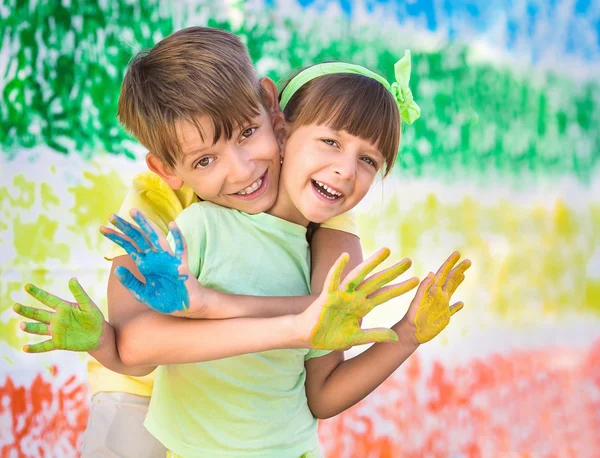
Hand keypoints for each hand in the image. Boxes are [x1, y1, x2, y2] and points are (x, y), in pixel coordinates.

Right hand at [13, 279, 103, 351]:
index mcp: (63, 307)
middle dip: (27, 310)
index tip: (27, 286)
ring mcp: (56, 331)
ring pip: (39, 329)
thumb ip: (79, 293)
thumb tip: (72, 279)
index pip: (48, 299)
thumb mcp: (88, 305)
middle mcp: (56, 318)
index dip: (38, 293)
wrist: (99, 335)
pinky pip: (45, 345)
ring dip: (30, 327)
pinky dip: (35, 348)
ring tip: (21, 325)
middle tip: (15, 306)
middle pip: (39, 314)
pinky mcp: (59, 343)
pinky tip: (24, 348)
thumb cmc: (94, 318)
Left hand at [100, 209, 203, 315]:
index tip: (102, 228)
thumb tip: (116, 269)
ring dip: (145, 225)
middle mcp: (155, 258)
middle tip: (111, 216)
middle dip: (125, 226)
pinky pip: (180, 248)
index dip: (116, 237)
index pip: (129, 246)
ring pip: (155, 238)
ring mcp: (167, 259)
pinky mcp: (180, 264)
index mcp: (145, 263)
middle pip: (138, 238)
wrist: (185, 307)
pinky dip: (177, 237)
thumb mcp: (142, 294)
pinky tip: (172, 225)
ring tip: (133, 212)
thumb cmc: (166, 299)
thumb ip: (130, 282)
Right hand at [300, 248, 419, 349]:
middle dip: (393, 272)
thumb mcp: (356, 338)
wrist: (309, 337)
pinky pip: (333, 280)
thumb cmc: (330, 335)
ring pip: (359, 275)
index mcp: (362, 306)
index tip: (416, 280)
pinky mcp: (328, 296)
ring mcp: (342, 294)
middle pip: (377, 281)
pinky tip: (344, 256)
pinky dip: (338, 268)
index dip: (400, 288)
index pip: (385, 295)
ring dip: (372, 263)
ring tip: (386, 251)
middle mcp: (355, 297)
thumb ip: (375, 335)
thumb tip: (395, 337)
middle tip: (409, 261)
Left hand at [403, 251, 470, 344]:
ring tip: (463, 274)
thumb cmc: (412, 317)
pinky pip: (452, 309)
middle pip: (450, 280)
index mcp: (432, 290)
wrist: (411, 332)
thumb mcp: (417, 301)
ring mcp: (441, 305)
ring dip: (458, 282)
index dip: (449, 263)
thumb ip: (424, 288)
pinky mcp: (443, 316)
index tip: (457, 253)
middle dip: (458, 270)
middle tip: (468, 261)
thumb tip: (432, 273)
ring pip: (452, 291)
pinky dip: (457, 306)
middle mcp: (438, 295)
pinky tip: (461, 303)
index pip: (442, 273)